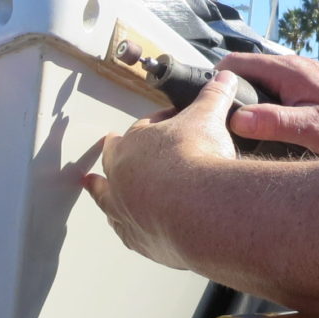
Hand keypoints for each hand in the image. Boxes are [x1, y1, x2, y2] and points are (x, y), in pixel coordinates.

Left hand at [83, 69, 239, 267]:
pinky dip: (126, 227)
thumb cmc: (196, 159)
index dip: (159, 122)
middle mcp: (123, 177)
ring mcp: (127, 211)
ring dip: (103, 192)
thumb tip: (224, 78)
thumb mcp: (209, 116)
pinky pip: (125, 232)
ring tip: (95, 186)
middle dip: (115, 151)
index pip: (143, 128)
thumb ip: (214, 96)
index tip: (172, 121)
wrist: (200, 209)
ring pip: (108, 199)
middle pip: (114, 160)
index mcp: (135, 144)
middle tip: (111, 144)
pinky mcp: (140, 239)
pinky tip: (127, 228)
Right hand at [218, 53, 318, 153]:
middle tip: (212, 124)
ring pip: (258, 84)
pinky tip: (261, 131)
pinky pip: (273, 92)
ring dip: (245, 101)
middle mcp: (291, 67)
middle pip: (243, 73)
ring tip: (231, 131)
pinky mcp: (306, 89)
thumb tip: (236, 119)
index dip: (213, 82)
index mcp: (287, 71)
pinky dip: (262, 105)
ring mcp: (298, 77)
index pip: (235, 64)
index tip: (201, 106)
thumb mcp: (315, 129)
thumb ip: (276, 123)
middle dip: (226, 93)